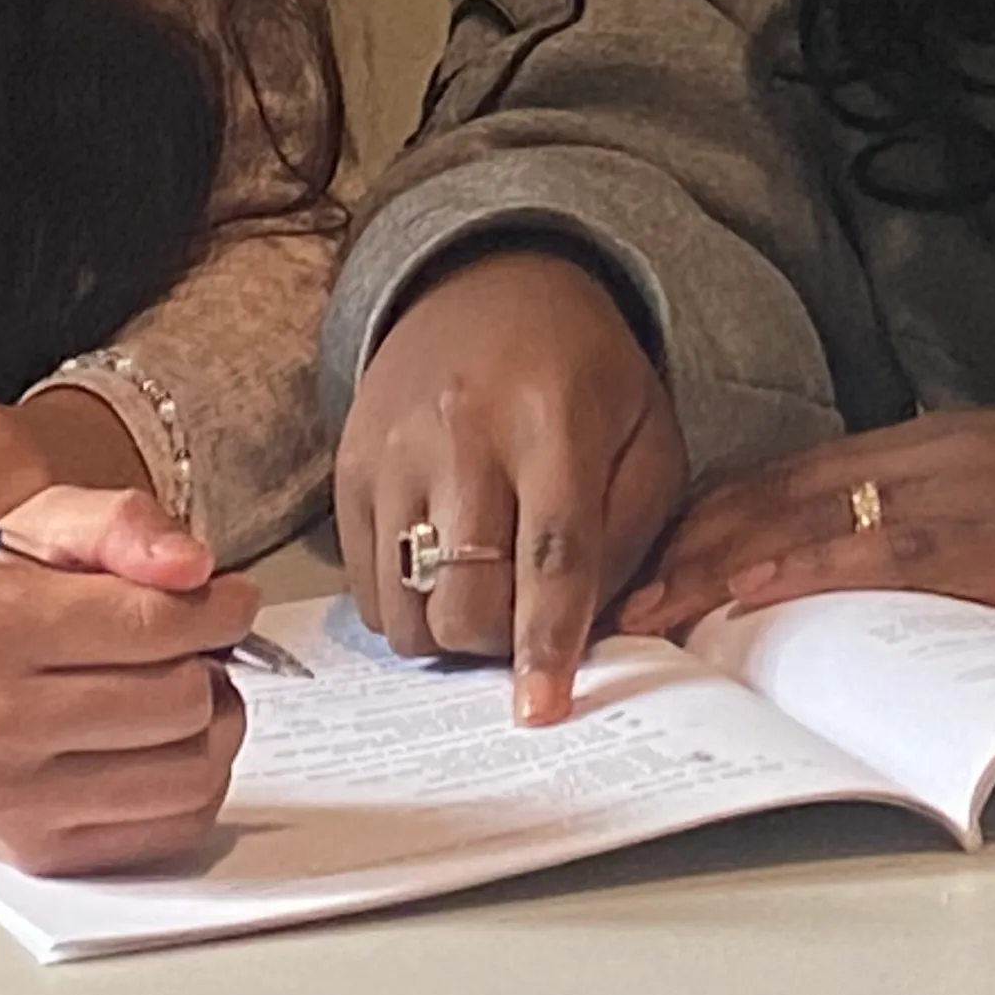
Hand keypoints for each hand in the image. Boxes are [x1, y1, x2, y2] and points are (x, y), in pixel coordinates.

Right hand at [0, 485, 256, 876]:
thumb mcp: (35, 530)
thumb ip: (121, 524)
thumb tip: (195, 567)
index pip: (159, 623)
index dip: (219, 608)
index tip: (226, 600)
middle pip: (183, 699)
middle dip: (207, 665)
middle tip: (190, 650)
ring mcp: (13, 797)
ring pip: (192, 770)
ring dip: (213, 727)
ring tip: (182, 695)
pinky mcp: (40, 852)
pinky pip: (175, 827)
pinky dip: (193, 784)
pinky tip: (161, 746)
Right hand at [332, 246, 686, 726]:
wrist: (486, 285)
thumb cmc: (583, 371)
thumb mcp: (647, 430)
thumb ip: (633, 531)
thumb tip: (597, 631)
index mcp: (553, 420)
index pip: (551, 556)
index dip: (547, 642)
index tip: (541, 709)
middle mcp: (463, 434)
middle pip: (466, 596)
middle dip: (495, 645)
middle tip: (520, 632)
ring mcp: (393, 452)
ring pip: (405, 606)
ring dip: (446, 634)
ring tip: (479, 600)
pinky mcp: (348, 468)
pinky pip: (364, 587)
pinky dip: (403, 610)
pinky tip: (438, 578)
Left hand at [611, 403, 994, 641]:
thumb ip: (950, 524)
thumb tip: (873, 575)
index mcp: (937, 447)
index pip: (792, 475)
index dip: (710, 517)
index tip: (642, 558)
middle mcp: (935, 455)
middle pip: (781, 491)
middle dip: (687, 544)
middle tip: (610, 593)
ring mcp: (971, 490)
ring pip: (817, 517)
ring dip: (722, 565)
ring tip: (650, 609)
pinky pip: (895, 554)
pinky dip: (816, 571)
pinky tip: (761, 594)